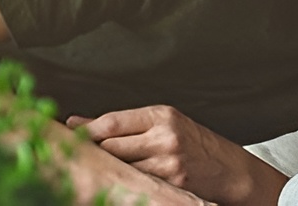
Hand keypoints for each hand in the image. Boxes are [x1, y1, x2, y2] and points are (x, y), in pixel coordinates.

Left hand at [59, 121, 216, 205]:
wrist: (230, 170)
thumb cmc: (194, 144)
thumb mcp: (164, 124)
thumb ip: (123, 125)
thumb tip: (76, 122)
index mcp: (162, 115)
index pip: (111, 122)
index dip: (85, 131)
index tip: (68, 136)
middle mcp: (165, 135)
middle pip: (110, 145)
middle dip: (92, 151)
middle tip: (75, 155)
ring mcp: (168, 161)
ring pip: (120, 166)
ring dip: (106, 169)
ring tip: (97, 169)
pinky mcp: (171, 182)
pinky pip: (135, 182)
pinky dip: (123, 181)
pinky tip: (119, 181)